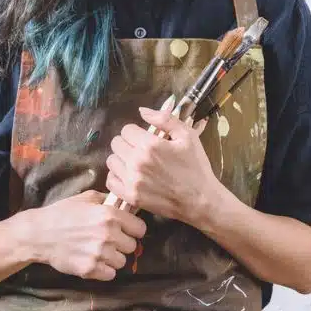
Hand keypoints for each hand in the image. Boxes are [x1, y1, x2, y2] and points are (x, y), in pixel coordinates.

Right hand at [25, 190, 146, 280]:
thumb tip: (123, 202)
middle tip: (107, 242)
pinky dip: (104, 271)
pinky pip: (110, 274)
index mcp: (109, 215)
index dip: (133, 230)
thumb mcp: (85, 198)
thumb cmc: (61, 214)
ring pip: (122, 262)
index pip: (140, 229)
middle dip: (122, 245)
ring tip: (97, 252)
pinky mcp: (90, 269)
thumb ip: (107, 199)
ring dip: (112, 258)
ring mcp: (99, 253)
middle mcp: (108, 234)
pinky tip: (93, 261)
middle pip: (132, 246)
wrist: (38, 234)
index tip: (125, 231)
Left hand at [104, 103, 225, 224]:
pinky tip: (130, 176)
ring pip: (111, 161)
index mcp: (150, 145)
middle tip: (141, 150)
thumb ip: (164, 119)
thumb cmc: (196, 167)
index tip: (145, 139)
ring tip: (136, 163)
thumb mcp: (187, 136)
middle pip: (116, 143)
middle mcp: (137, 162)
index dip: (136, 132)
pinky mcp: (130, 196)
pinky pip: (110, 181)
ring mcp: (132, 181)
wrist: (200, 200)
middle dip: (128, 143)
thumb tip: (142, 111)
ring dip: (121, 159)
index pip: (126, 130)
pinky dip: (117, 177)